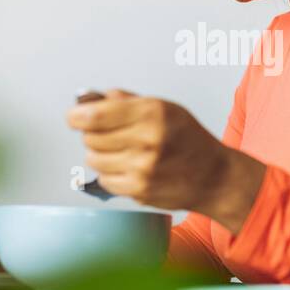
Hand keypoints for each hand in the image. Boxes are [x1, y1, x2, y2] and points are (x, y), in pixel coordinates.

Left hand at [65, 89, 265, 232]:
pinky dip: (110, 174)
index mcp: (153, 112)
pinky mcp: (139, 190)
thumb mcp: (166, 108)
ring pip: (93, 159)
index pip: (95, 115)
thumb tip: (93, 99)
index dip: (77, 115)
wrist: (215, 177)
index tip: (74, 116)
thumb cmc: (189, 140)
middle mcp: (148, 139)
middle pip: (90, 137)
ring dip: (101, 155)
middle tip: (107, 133)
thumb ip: (128, 101)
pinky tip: (128, 168)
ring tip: (121, 151)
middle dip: (93, 134)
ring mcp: (143, 168)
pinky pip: (105, 179)